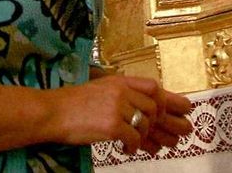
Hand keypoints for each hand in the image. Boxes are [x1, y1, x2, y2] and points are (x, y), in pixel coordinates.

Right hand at [47, 75, 193, 155]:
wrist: (52, 112)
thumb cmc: (73, 104)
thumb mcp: (101, 90)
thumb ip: (122, 95)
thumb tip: (144, 111)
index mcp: (119, 81)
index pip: (153, 87)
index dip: (168, 100)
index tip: (179, 110)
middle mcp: (121, 91)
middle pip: (154, 107)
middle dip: (165, 124)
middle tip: (176, 135)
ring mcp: (117, 108)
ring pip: (145, 124)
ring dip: (147, 138)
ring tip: (146, 145)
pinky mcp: (111, 125)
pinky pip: (133, 139)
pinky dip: (133, 147)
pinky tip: (126, 150)